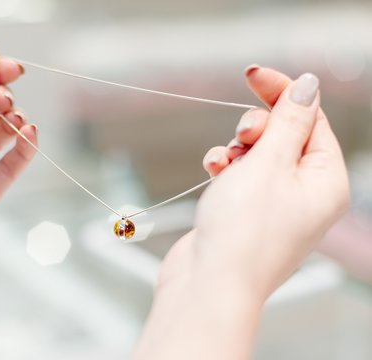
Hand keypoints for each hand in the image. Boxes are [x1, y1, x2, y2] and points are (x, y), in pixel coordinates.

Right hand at [135, 67, 349, 359]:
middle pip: (284, 135)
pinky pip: (240, 174)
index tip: (252, 75)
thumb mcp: (269, 164)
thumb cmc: (242, 233)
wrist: (208, 283)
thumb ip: (288, 121)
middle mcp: (305, 193)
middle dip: (257, 128)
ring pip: (257, 153)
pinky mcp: (246, 210)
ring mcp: (274, 203)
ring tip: (223, 164)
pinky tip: (213, 171)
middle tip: (244, 136)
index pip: (312, 120)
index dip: (283, 93)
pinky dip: (225, 167)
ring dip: (236, 149)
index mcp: (327, 182)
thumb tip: (308, 85)